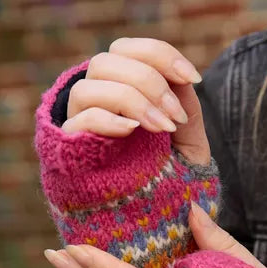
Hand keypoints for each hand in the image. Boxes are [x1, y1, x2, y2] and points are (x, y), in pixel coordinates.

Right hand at [63, 37, 210, 166]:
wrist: (161, 217)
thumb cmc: (173, 172)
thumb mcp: (187, 135)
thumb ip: (182, 100)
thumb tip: (177, 74)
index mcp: (121, 87)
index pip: (127, 49)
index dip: (159, 55)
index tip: (193, 78)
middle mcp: (97, 99)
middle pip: (106, 61)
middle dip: (148, 81)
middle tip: (176, 116)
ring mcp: (80, 122)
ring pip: (88, 87)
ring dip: (131, 100)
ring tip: (161, 128)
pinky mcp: (73, 150)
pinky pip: (80, 121)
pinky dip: (107, 120)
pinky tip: (133, 131)